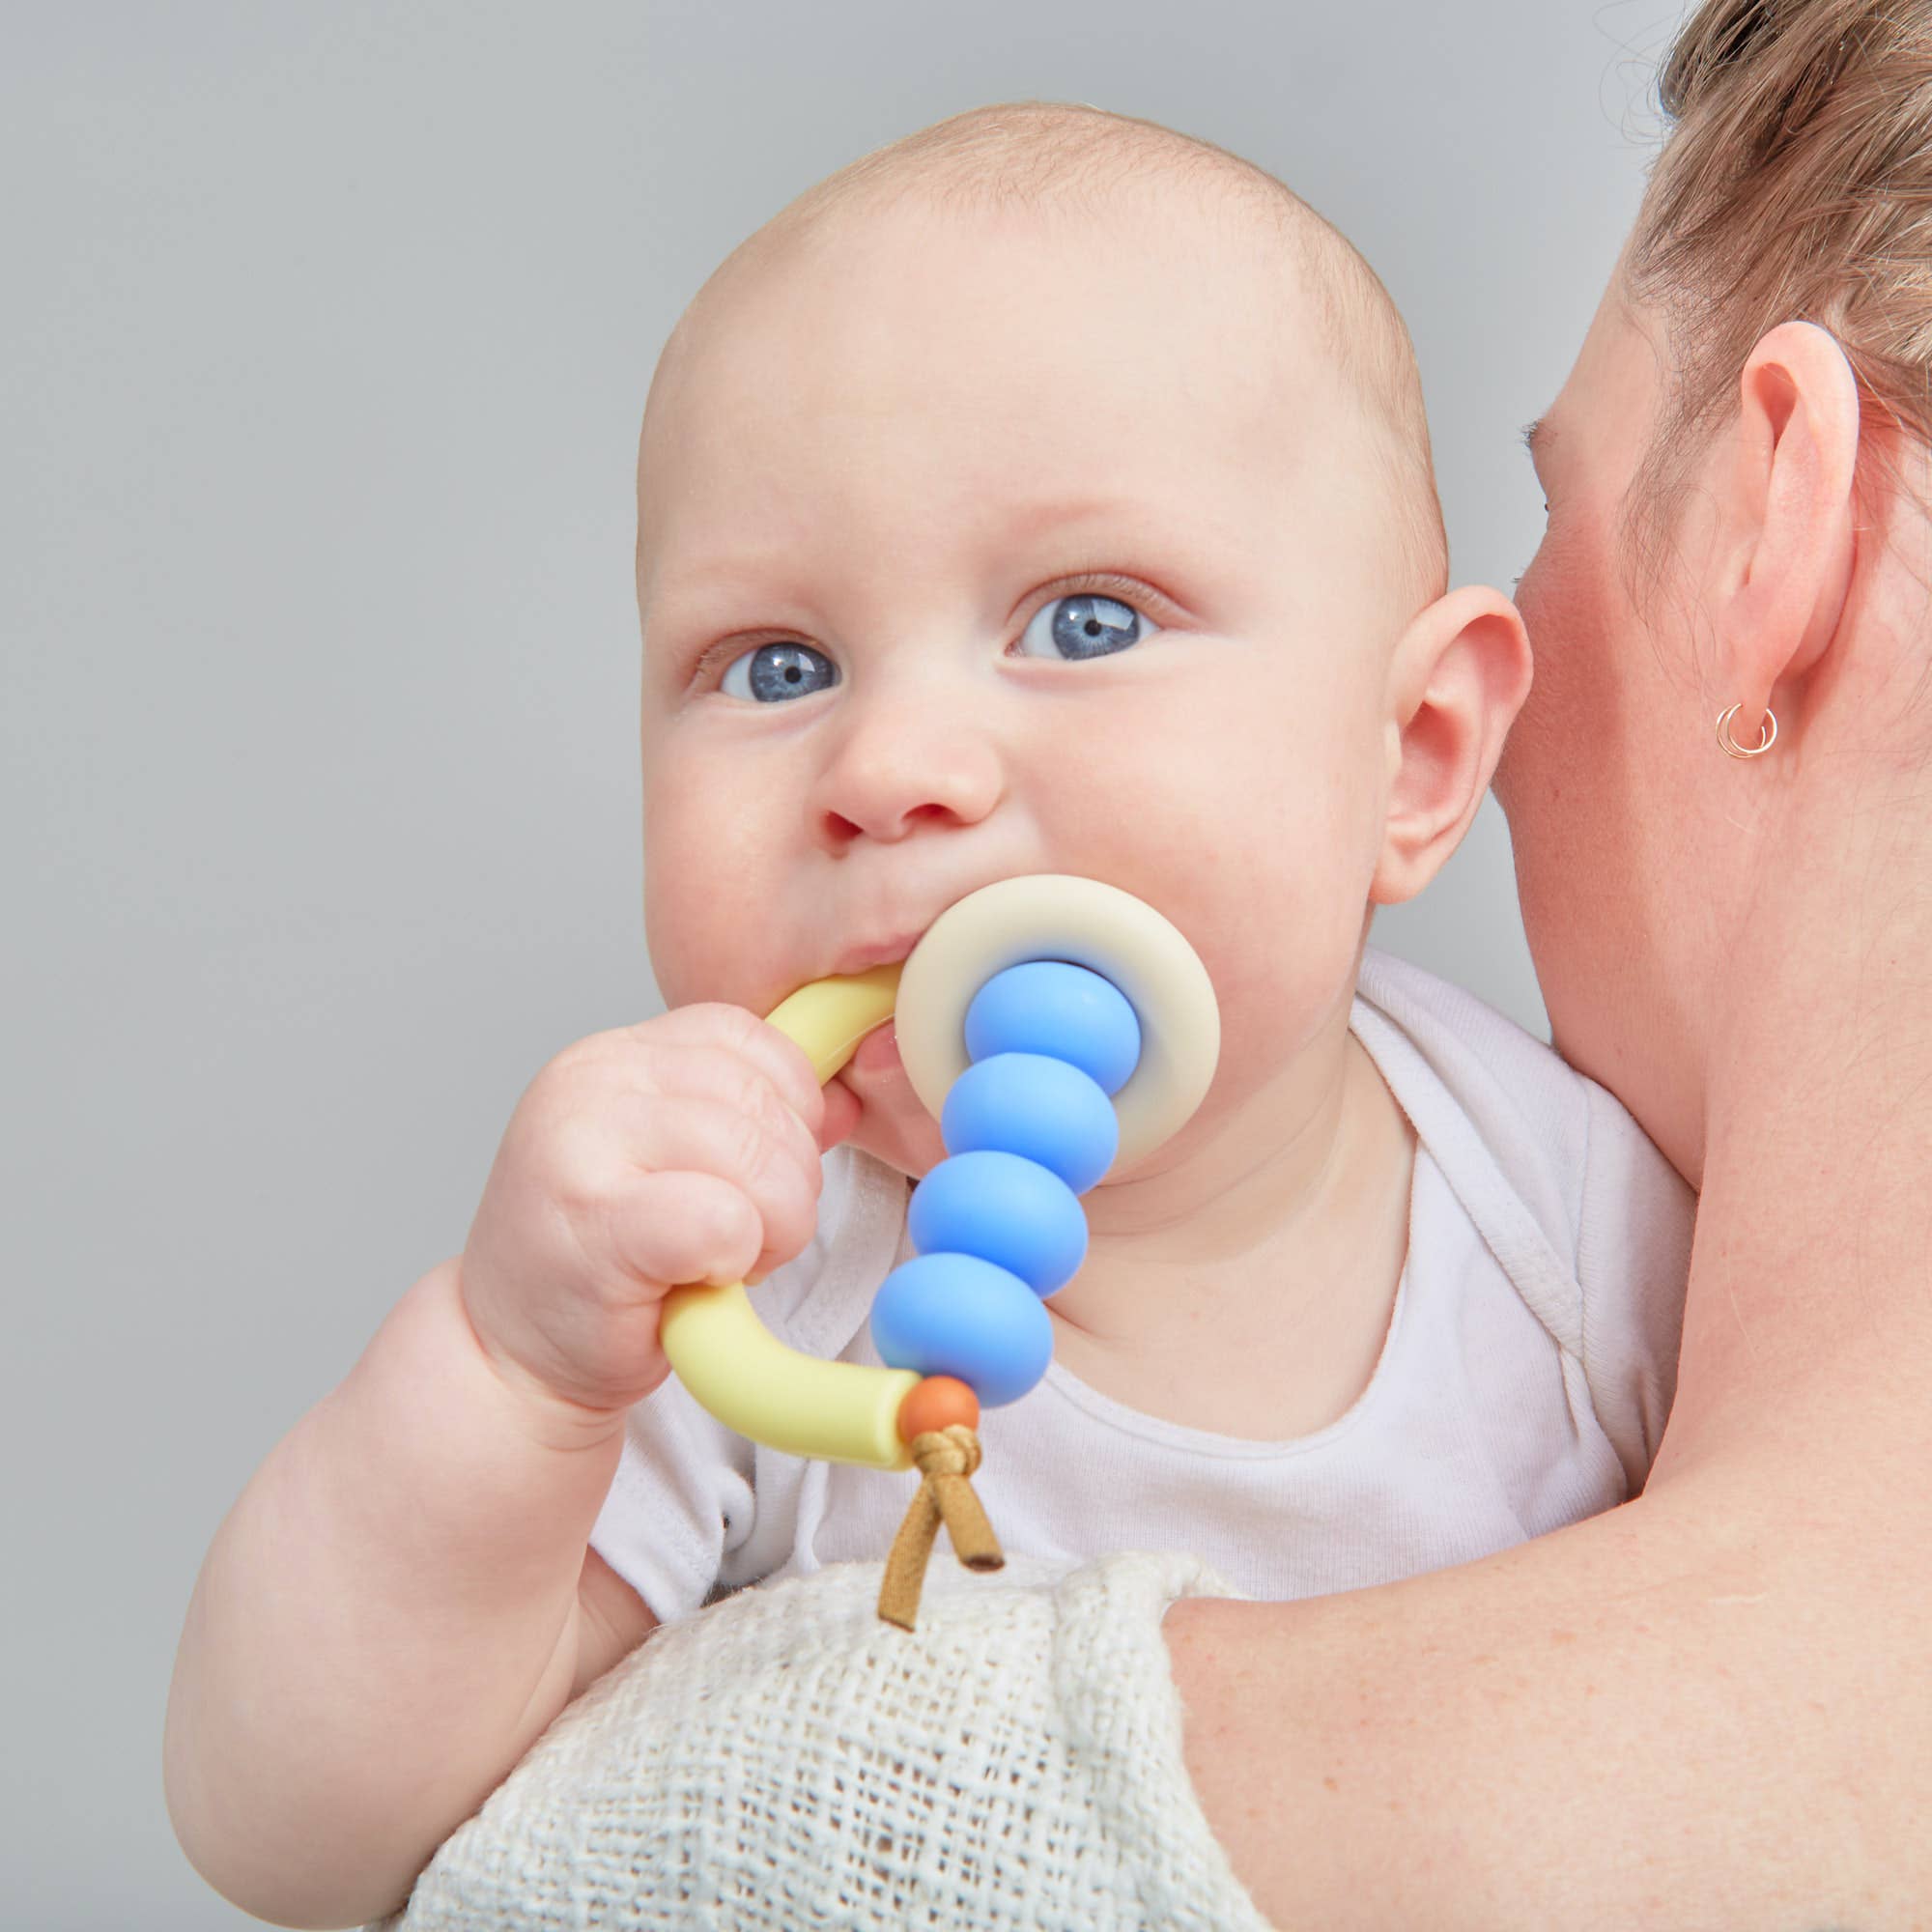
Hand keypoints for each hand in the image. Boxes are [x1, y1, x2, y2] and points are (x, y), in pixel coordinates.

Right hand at [459, 1003, 844, 1416]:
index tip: (757, 1175)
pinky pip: (725, 1220)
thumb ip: (757, 1123)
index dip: (786, 1110)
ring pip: (757, 1158)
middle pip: (763, 1098)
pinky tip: (694, 1279)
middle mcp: (591, 1079)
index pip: (747, 1037)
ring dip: (770, 1228)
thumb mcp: (680, 1169)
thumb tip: (848, 1101)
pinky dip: (734, 1259)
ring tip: (716, 1261)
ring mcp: (583, 1144)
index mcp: (614, 1055)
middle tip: (743, 1238)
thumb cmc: (601, 1268)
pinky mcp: (595, 1220)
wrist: (513, 1361)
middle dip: (789, 1182)